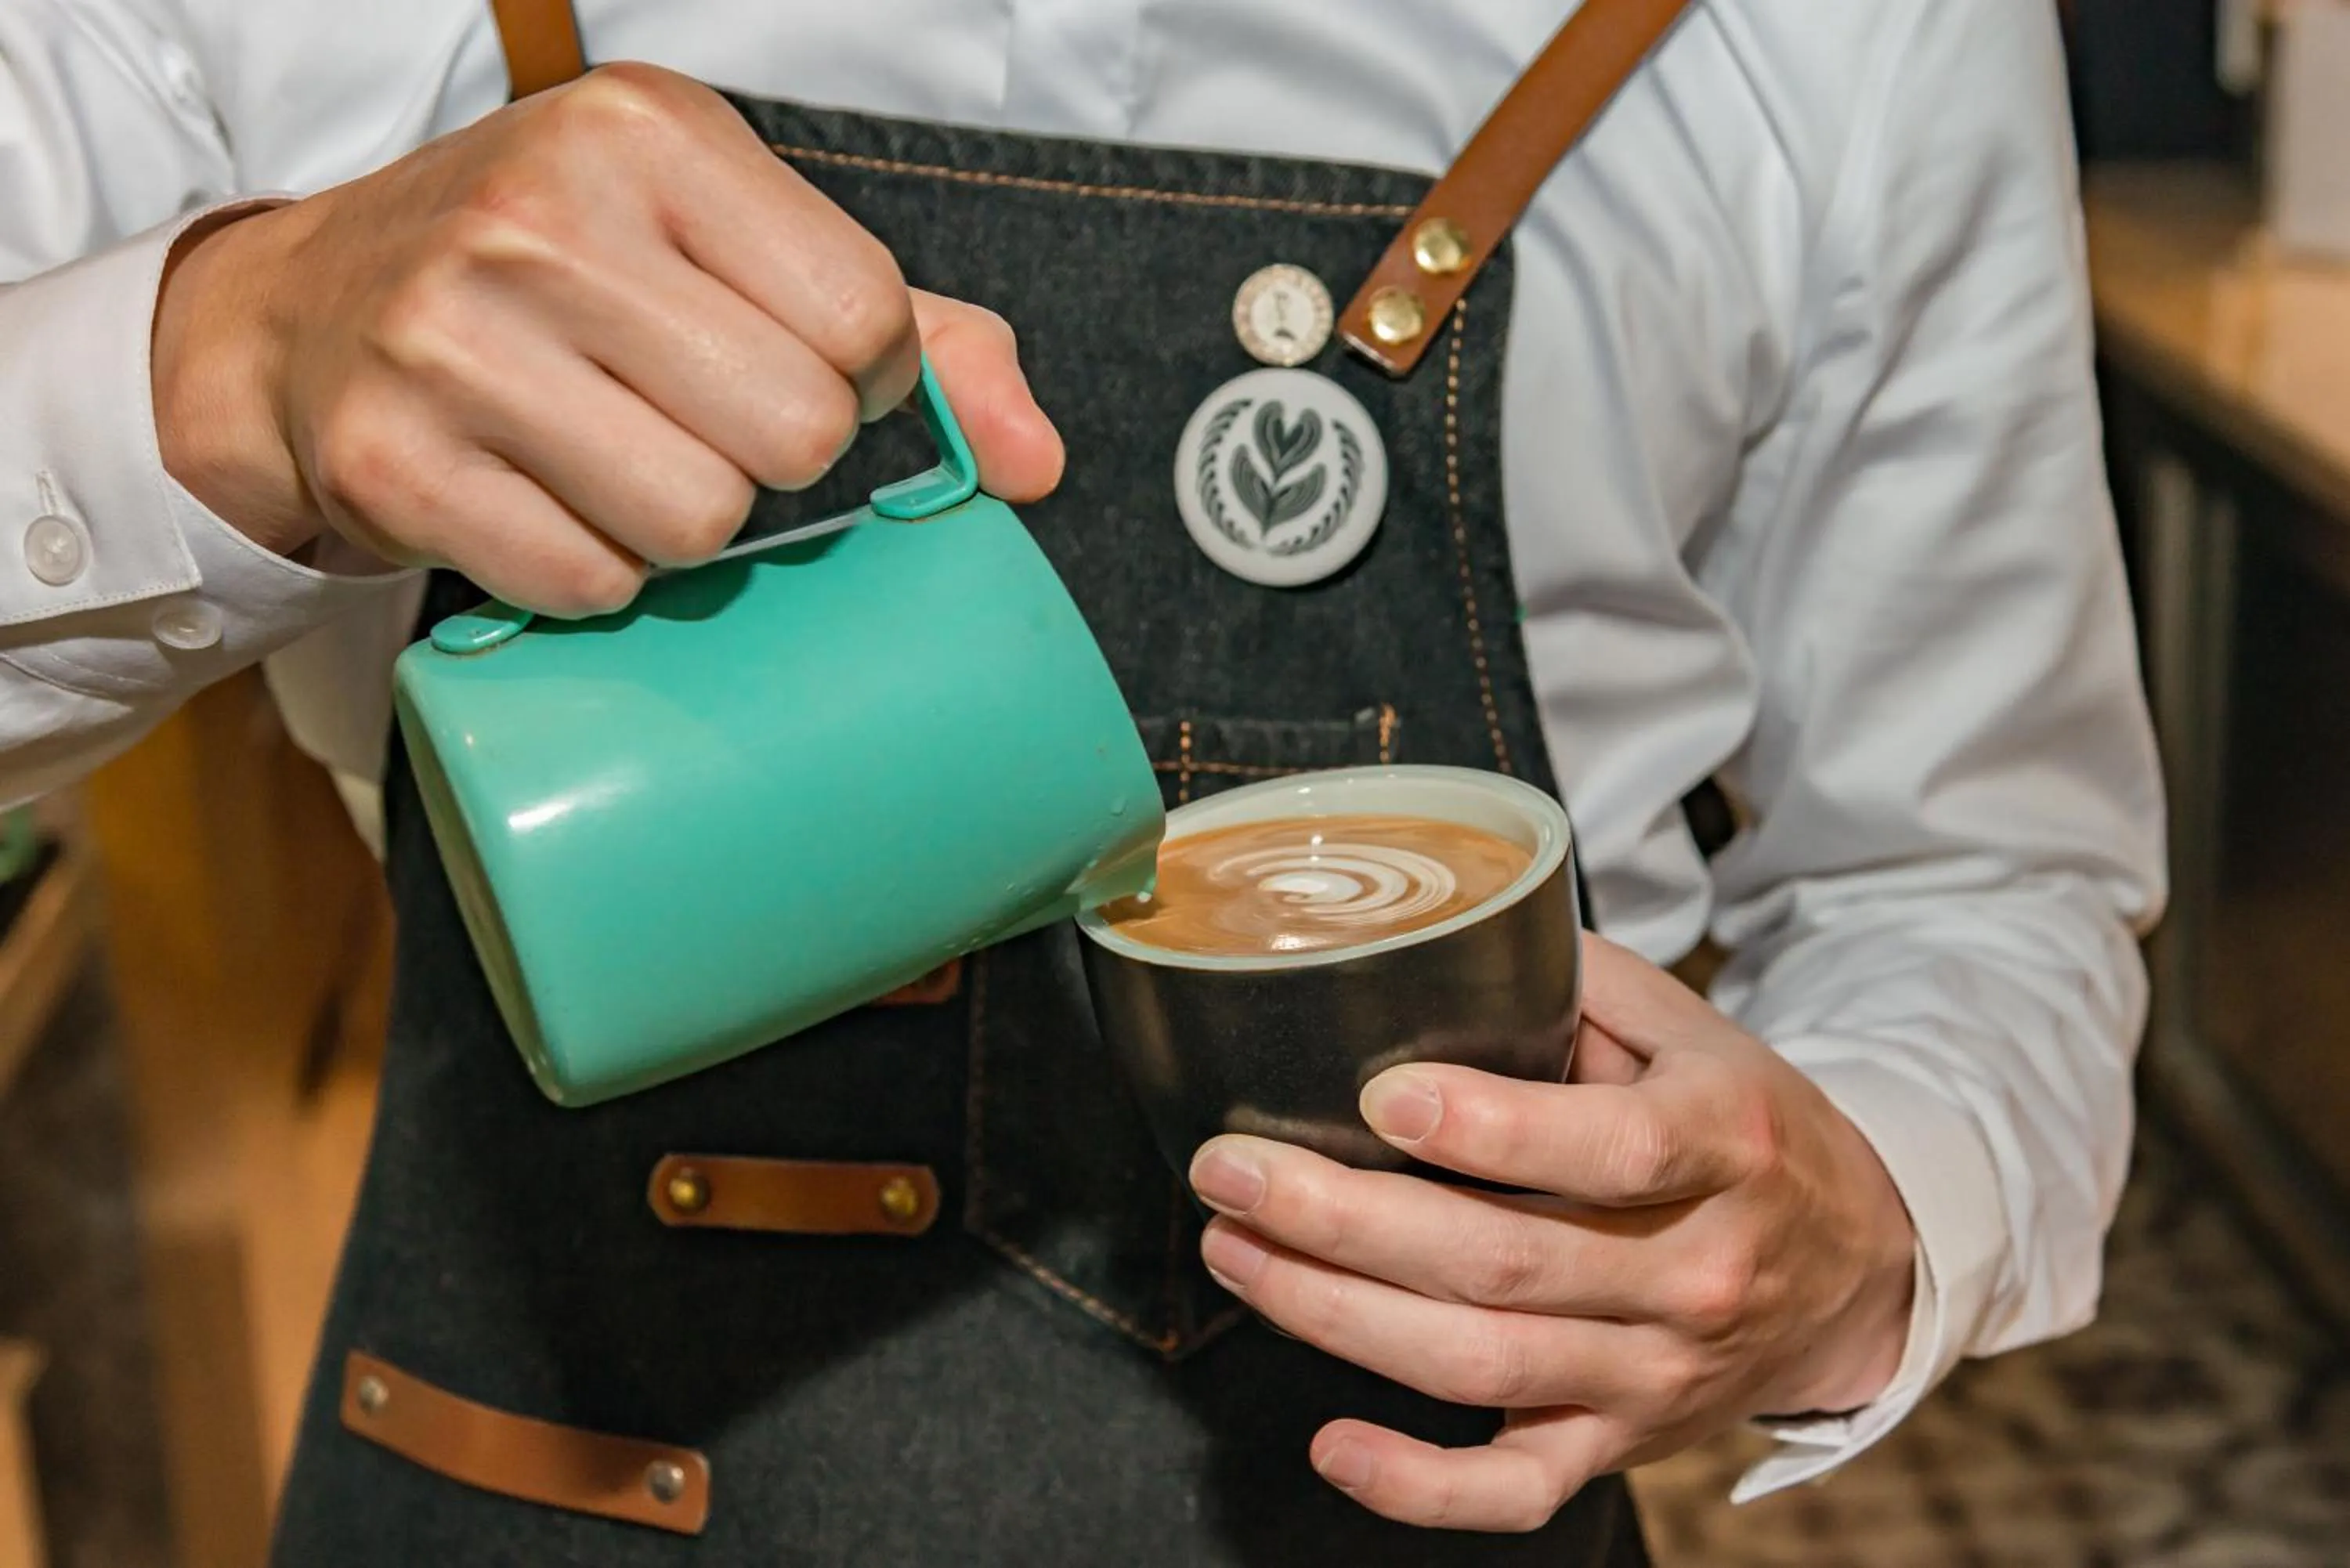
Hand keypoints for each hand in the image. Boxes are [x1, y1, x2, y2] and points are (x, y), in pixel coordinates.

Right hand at [151, 62, 1059, 614]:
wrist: (311, 313)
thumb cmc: (559, 275)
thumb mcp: (733, 245)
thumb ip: (915, 330)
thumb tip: (1036, 461)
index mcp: (649, 134)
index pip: (864, 319)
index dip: (855, 379)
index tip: (788, 364)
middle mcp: (542, 216)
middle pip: (792, 435)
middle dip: (771, 459)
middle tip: (696, 422)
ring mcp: (451, 340)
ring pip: (697, 523)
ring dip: (686, 525)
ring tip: (617, 458)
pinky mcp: (395, 462)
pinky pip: (593, 583)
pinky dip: (594, 572)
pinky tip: (548, 504)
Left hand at [1188, 933, 1916, 1532]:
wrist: (1858, 1269)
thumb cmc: (1744, 1126)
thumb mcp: (1696, 1030)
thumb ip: (1578, 983)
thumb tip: (1430, 929)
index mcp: (1723, 1145)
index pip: (1609, 1150)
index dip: (1490, 1130)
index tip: (1380, 1096)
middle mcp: (1694, 1270)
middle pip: (1502, 1263)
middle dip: (1344, 1221)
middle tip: (1229, 1170)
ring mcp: (1656, 1372)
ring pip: (1479, 1362)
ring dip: (1336, 1316)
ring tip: (1234, 1251)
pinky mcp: (1624, 1441)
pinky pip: (1519, 1487)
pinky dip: (1421, 1487)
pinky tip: (1332, 1445)